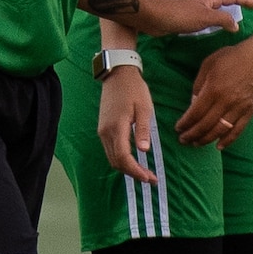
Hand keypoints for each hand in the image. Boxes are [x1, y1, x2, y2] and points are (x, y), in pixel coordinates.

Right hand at [97, 68, 157, 183]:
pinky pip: (111, 150)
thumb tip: (144, 151)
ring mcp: (102, 131)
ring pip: (112, 158)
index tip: (148, 177)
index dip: (135, 171)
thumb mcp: (144, 108)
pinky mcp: (103, 129)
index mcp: (116, 127)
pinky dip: (121, 159)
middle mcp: (106, 132)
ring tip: (144, 172)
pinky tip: (134, 160)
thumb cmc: (134, 89)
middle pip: (116, 162)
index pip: (123, 157)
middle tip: (150, 178)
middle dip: (133, 173)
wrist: (117, 75)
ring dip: (127, 168)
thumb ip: (143, 130)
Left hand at [139, 0, 252, 35]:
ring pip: (218, 0)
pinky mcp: (190, 13)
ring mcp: (197, 5)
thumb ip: (222, 19)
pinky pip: (211, 9)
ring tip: (237, 3)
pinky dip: (219, 9)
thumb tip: (237, 25)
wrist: (156, 17)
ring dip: (229, 1)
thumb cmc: (181, 16)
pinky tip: (216, 15)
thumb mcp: (205, 18)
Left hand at [176, 41, 252, 146]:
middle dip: (192, 135)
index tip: (178, 128)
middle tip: (183, 140)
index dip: (185, 123)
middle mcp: (226, 101)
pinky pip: (237, 130)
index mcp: (213, 89)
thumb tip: (193, 103)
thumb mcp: (208, 64)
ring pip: (220, 130)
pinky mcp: (249, 111)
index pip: (195, 113)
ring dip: (206, 140)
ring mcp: (239, 108)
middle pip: (205, 125)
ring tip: (196, 144)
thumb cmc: (231, 58)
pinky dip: (228, 140)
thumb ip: (198, 84)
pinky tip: (218, 146)